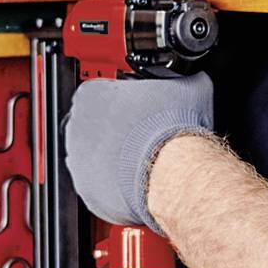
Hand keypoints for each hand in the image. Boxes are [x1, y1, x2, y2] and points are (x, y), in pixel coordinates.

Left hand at [63, 75, 217, 230]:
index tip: (137, 109)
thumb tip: (190, 76)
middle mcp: (77, 127)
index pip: (100, 92)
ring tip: (143, 158)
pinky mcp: (87, 191)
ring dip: (115, 158)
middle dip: (116, 131)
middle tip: (143, 135)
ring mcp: (78, 161)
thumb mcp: (185, 85)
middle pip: (94, 126)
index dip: (122, 101)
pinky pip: (100, 186)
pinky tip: (138, 178)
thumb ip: (178, 78)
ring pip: (94, 158)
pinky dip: (116, 185)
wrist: (172, 170)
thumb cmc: (172, 129)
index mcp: (91, 94)